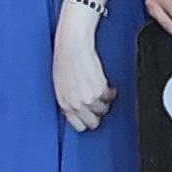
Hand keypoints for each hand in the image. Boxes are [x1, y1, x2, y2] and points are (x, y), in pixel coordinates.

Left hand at [53, 12, 114, 133]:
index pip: (78, 125)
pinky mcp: (100, 89)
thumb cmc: (64, 60)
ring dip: (104, 101)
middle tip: (97, 105)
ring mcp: (89, 98)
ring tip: (101, 92)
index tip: (89, 117)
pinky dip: (111, 92)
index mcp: (64, 103)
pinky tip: (107, 86)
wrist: (72, 46)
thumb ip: (68, 99)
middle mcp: (77, 104)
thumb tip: (75, 107)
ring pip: (104, 110)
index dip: (85, 121)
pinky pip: (110, 97)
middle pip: (93, 122)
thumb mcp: (60, 84)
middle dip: (96, 114)